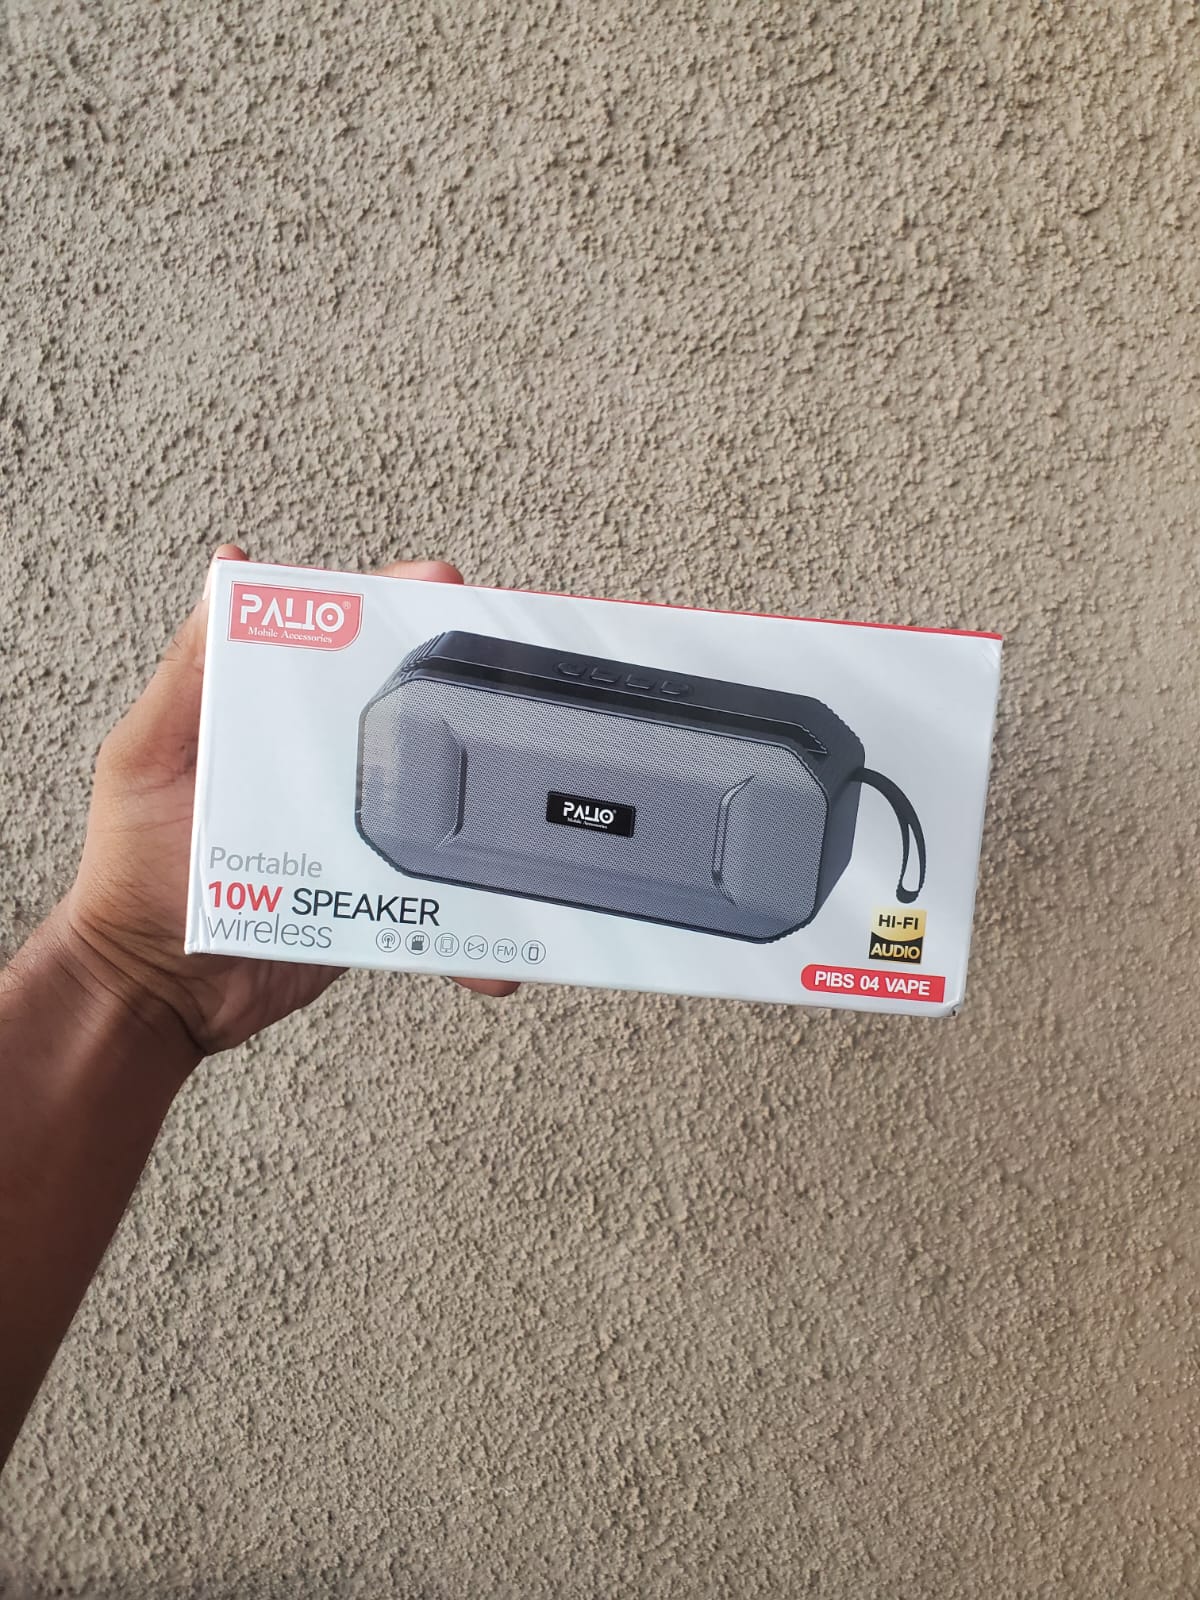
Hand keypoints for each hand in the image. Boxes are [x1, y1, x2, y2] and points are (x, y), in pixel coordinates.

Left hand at [57, 547, 516, 1065]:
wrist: (158, 991)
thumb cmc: (133, 868)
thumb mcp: (146, 754)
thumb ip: (188, 675)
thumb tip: (227, 575)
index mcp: (273, 721)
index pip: (338, 646)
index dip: (389, 607)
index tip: (436, 585)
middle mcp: (321, 766)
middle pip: (403, 710)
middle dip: (461, 685)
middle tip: (510, 662)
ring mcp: (354, 829)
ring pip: (434, 800)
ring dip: (483, 794)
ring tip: (527, 777)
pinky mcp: (375, 894)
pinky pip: (433, 892)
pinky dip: (468, 911)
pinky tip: (498, 926)